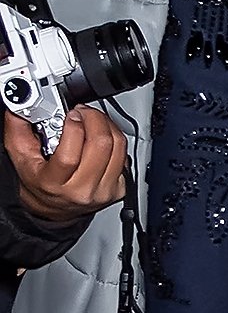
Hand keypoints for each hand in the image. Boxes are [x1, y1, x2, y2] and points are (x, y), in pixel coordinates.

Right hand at [4, 106, 126, 221]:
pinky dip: (115, 140)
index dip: (74, 128)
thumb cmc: (40, 182)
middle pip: (101, 145)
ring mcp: (104, 191)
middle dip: (93, 118)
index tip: (71, 115)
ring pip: (118, 146)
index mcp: (54, 184)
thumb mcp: (20, 157)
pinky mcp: (119, 189)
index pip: (70, 155)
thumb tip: (21, 105)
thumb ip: (18, 130)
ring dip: (106, 125)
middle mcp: (82, 190)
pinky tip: (101, 137)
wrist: (55, 206)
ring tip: (92, 120)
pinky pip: (124, 155)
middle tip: (82, 112)